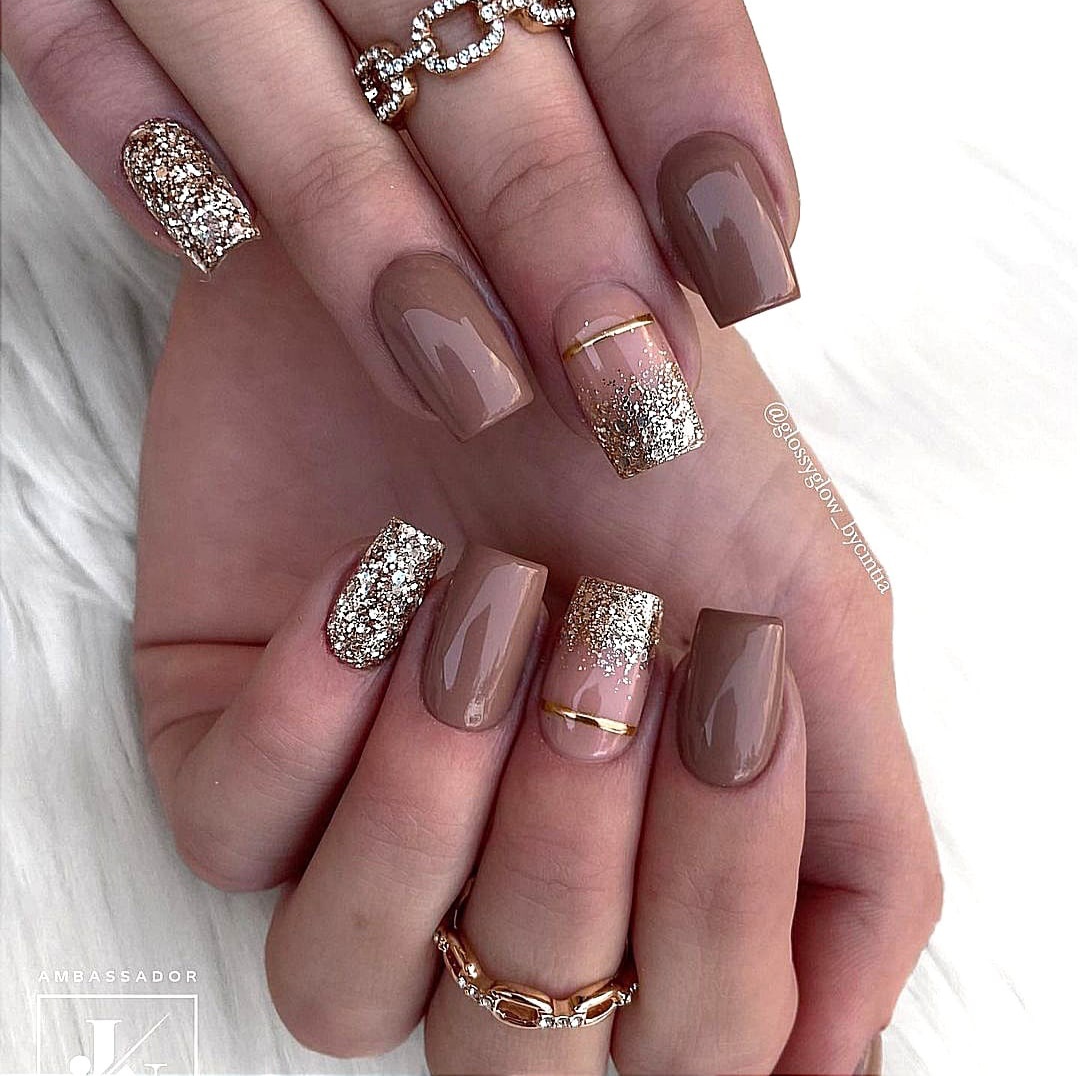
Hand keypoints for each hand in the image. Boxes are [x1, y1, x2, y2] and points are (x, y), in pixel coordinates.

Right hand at [2, 0, 797, 471]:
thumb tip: (697, 165)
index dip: (690, 104)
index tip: (749, 269)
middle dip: (542, 208)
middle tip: (619, 377)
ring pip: (242, 23)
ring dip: (357, 226)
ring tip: (467, 381)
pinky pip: (59, 25)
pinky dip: (137, 141)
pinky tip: (231, 261)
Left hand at [134, 236, 938, 1072]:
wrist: (506, 270)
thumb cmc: (664, 433)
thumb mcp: (811, 613)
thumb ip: (860, 843)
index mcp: (646, 869)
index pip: (694, 1046)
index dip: (720, 908)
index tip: (735, 692)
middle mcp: (498, 870)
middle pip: (519, 1055)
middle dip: (576, 852)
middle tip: (613, 639)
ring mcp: (352, 818)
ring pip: (341, 987)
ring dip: (436, 803)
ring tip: (491, 605)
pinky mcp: (231, 741)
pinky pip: (233, 834)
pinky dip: (313, 719)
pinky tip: (378, 581)